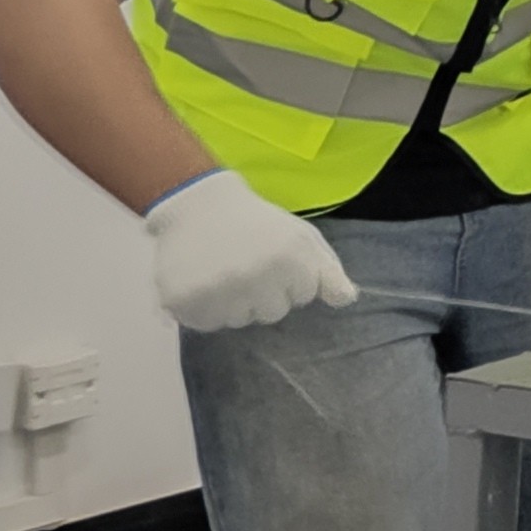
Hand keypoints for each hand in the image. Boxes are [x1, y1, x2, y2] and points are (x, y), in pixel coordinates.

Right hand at [146, 170, 355, 330]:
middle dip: (263, 294)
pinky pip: (206, 324)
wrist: (197, 205)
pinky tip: (201, 282)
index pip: (304, 295)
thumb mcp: (301, 237)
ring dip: (234, 303)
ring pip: (238, 321)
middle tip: (245, 265)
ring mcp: (218, 291)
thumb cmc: (256, 222)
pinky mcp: (184, 301)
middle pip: (272, 313)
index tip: (273, 257)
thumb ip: (328, 270)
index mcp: (290, 258)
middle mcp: (256, 277)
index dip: (290, 278)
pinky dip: (204, 309)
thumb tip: (347, 300)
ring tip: (222, 271)